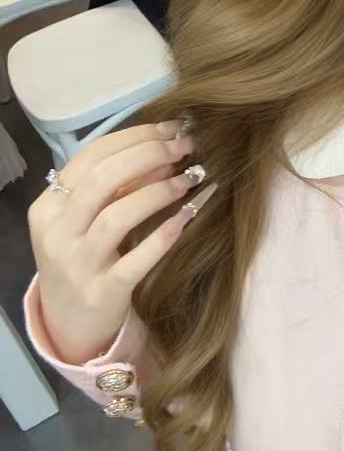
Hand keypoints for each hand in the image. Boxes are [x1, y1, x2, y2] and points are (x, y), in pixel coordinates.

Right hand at [27, 122, 214, 364]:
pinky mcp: (102, 292)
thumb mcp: (89, 217)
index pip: (91, 156)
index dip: (135, 137)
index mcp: (49, 206)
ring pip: (116, 216)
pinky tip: (187, 215)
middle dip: (148, 155)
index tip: (170, 129)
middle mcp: (57, 233)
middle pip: (102, 180)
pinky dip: (164, 235)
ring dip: (157, 192)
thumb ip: (119, 184)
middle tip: (184, 147)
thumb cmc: (84, 255)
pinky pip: (136, 260)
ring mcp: (78, 264)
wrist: (70, 321)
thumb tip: (165, 148)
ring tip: (187, 179)